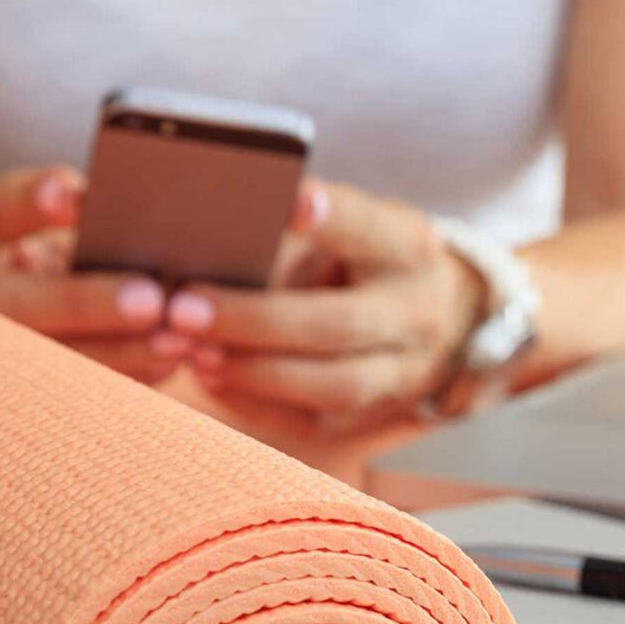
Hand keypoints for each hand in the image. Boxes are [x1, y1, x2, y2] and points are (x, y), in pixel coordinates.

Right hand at [0, 166, 175, 383]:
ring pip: (45, 361)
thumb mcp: (12, 217)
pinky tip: (167, 364)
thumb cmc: (6, 244)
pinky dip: (123, 377)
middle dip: (84, 303)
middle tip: (150, 299)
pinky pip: (69, 392)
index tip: (74, 195)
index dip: (26, 204)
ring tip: (176, 341)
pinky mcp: (6, 390)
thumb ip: (60, 213)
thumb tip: (130, 219)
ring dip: (116, 353)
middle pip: (14, 306)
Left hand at [165, 182, 486, 430]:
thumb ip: (296, 234)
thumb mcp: (352, 227)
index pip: (371, 228)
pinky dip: (254, 400)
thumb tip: (211, 242)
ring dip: (253, 371)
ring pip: (333, 386)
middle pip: (339, 324)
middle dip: (255, 320)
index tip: (291, 201)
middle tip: (184, 308)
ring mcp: (404, 372)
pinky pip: (313, 422)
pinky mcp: (375, 415)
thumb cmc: (368, 258)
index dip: (333, 217)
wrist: (440, 316)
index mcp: (407, 248)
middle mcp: (416, 312)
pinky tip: (210, 376)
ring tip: (193, 351)